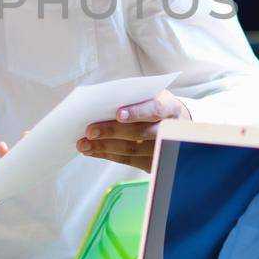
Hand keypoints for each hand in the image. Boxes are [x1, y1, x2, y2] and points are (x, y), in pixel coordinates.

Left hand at [77, 89, 191, 171]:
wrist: (175, 123)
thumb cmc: (154, 105)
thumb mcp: (150, 95)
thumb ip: (132, 97)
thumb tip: (100, 101)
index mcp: (170, 107)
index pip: (156, 109)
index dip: (137, 112)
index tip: (118, 114)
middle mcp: (170, 130)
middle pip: (141, 133)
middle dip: (113, 132)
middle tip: (90, 131)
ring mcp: (162, 149)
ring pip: (132, 149)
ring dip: (104, 147)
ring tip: (83, 144)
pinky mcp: (153, 163)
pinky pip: (128, 161)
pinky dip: (108, 155)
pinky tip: (92, 151)